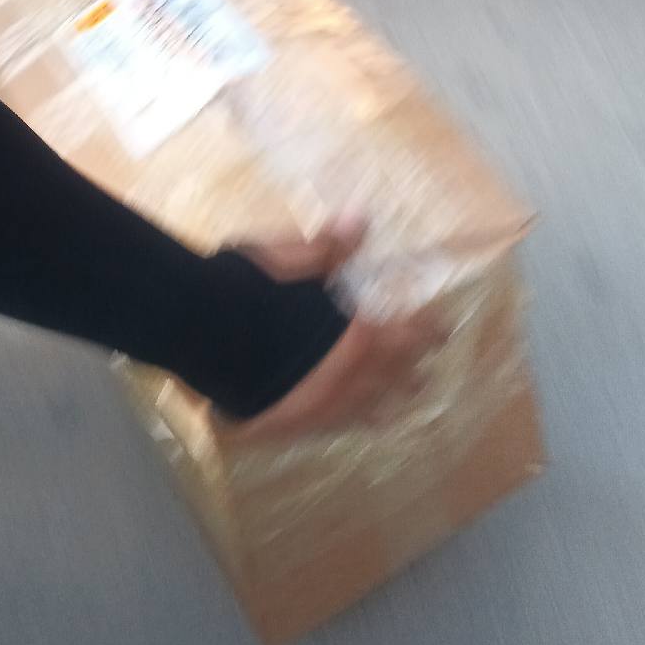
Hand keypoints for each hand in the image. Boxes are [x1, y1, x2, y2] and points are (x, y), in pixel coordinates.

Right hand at [229, 218, 448, 442]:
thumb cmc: (252, 291)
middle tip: (422, 370)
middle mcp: (350, 379)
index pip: (409, 335)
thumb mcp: (291, 258)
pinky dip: (344, 420)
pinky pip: (330, 427)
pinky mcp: (293, 425)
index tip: (442, 329)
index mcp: (360, 336)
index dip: (427, 331)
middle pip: (396, 381)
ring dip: (384, 402)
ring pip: (368, 412)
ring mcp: (323, 408)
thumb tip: (361, 217)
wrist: (203, 336)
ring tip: (395, 404)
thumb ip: (329, 247)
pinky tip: (341, 420)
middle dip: (410, 373)